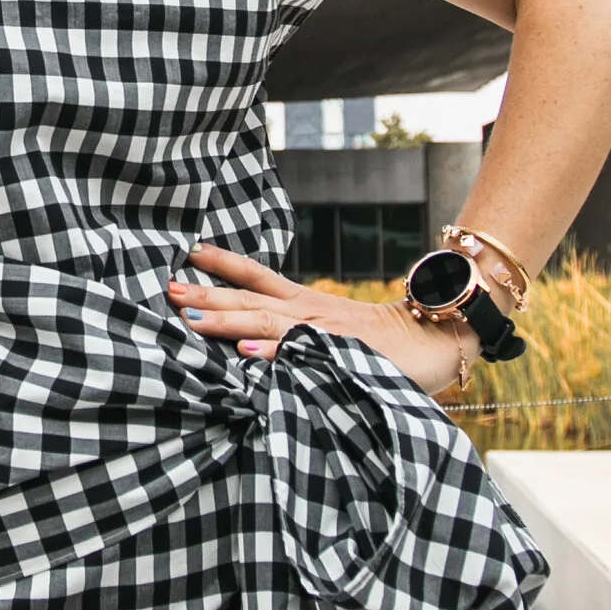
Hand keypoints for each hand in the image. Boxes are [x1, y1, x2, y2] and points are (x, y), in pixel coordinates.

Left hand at [168, 241, 475, 398]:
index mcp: (307, 306)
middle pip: (251, 298)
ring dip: (227, 319)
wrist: (443, 342)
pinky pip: (301, 354)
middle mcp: (310, 313)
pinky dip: (272, 354)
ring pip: (267, 322)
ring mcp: (324, 334)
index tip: (186, 253)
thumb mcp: (336, 336)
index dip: (222, 264)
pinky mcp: (341, 356)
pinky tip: (245, 355)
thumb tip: (253, 345)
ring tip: (190, 317)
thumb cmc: (389, 345)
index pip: (257, 277)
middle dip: (208, 293)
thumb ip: (300, 340)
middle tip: (168, 287)